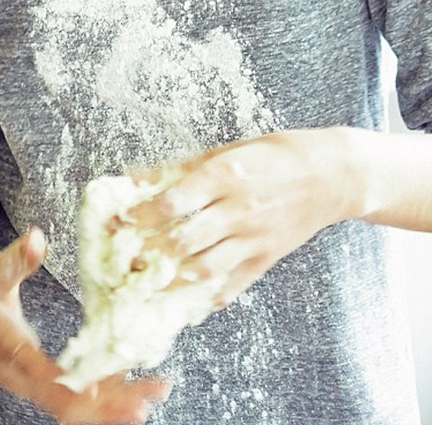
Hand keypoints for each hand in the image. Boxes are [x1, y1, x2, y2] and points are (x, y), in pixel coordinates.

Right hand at [0, 228, 170, 424]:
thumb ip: (16, 258)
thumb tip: (37, 237)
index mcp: (10, 348)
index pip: (42, 375)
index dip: (72, 385)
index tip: (100, 389)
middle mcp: (24, 376)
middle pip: (67, 402)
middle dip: (106, 407)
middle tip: (144, 403)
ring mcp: (35, 384)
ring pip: (75, 407)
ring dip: (113, 405)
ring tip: (153, 394)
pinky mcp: (43, 382)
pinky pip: (76, 396)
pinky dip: (106, 395)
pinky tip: (135, 387)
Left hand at [129, 127, 361, 311]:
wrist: (332, 176)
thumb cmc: (275, 155)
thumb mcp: (227, 149)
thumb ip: (181, 166)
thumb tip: (136, 175)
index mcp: (225, 175)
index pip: (174, 201)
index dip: (142, 213)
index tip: (121, 220)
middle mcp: (238, 210)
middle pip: (184, 240)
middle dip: (148, 252)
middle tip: (121, 259)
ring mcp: (253, 239)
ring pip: (204, 269)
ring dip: (169, 280)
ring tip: (143, 283)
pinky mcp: (266, 260)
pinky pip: (230, 286)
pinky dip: (204, 298)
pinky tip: (181, 304)